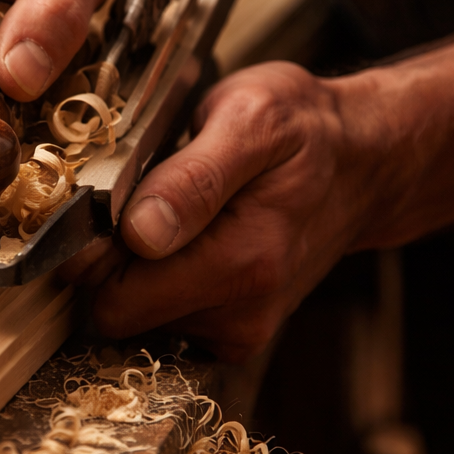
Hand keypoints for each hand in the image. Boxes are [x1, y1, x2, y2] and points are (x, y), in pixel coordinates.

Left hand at [67, 64, 363, 360]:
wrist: (362, 164)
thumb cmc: (304, 129)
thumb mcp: (250, 118)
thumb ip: (192, 178)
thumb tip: (139, 232)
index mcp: (242, 263)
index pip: (115, 297)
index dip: (91, 250)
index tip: (99, 202)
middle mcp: (242, 312)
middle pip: (120, 313)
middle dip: (111, 261)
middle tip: (134, 199)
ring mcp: (242, 330)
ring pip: (139, 317)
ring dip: (139, 270)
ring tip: (173, 215)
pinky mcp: (237, 335)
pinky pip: (165, 320)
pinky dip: (163, 284)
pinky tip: (190, 241)